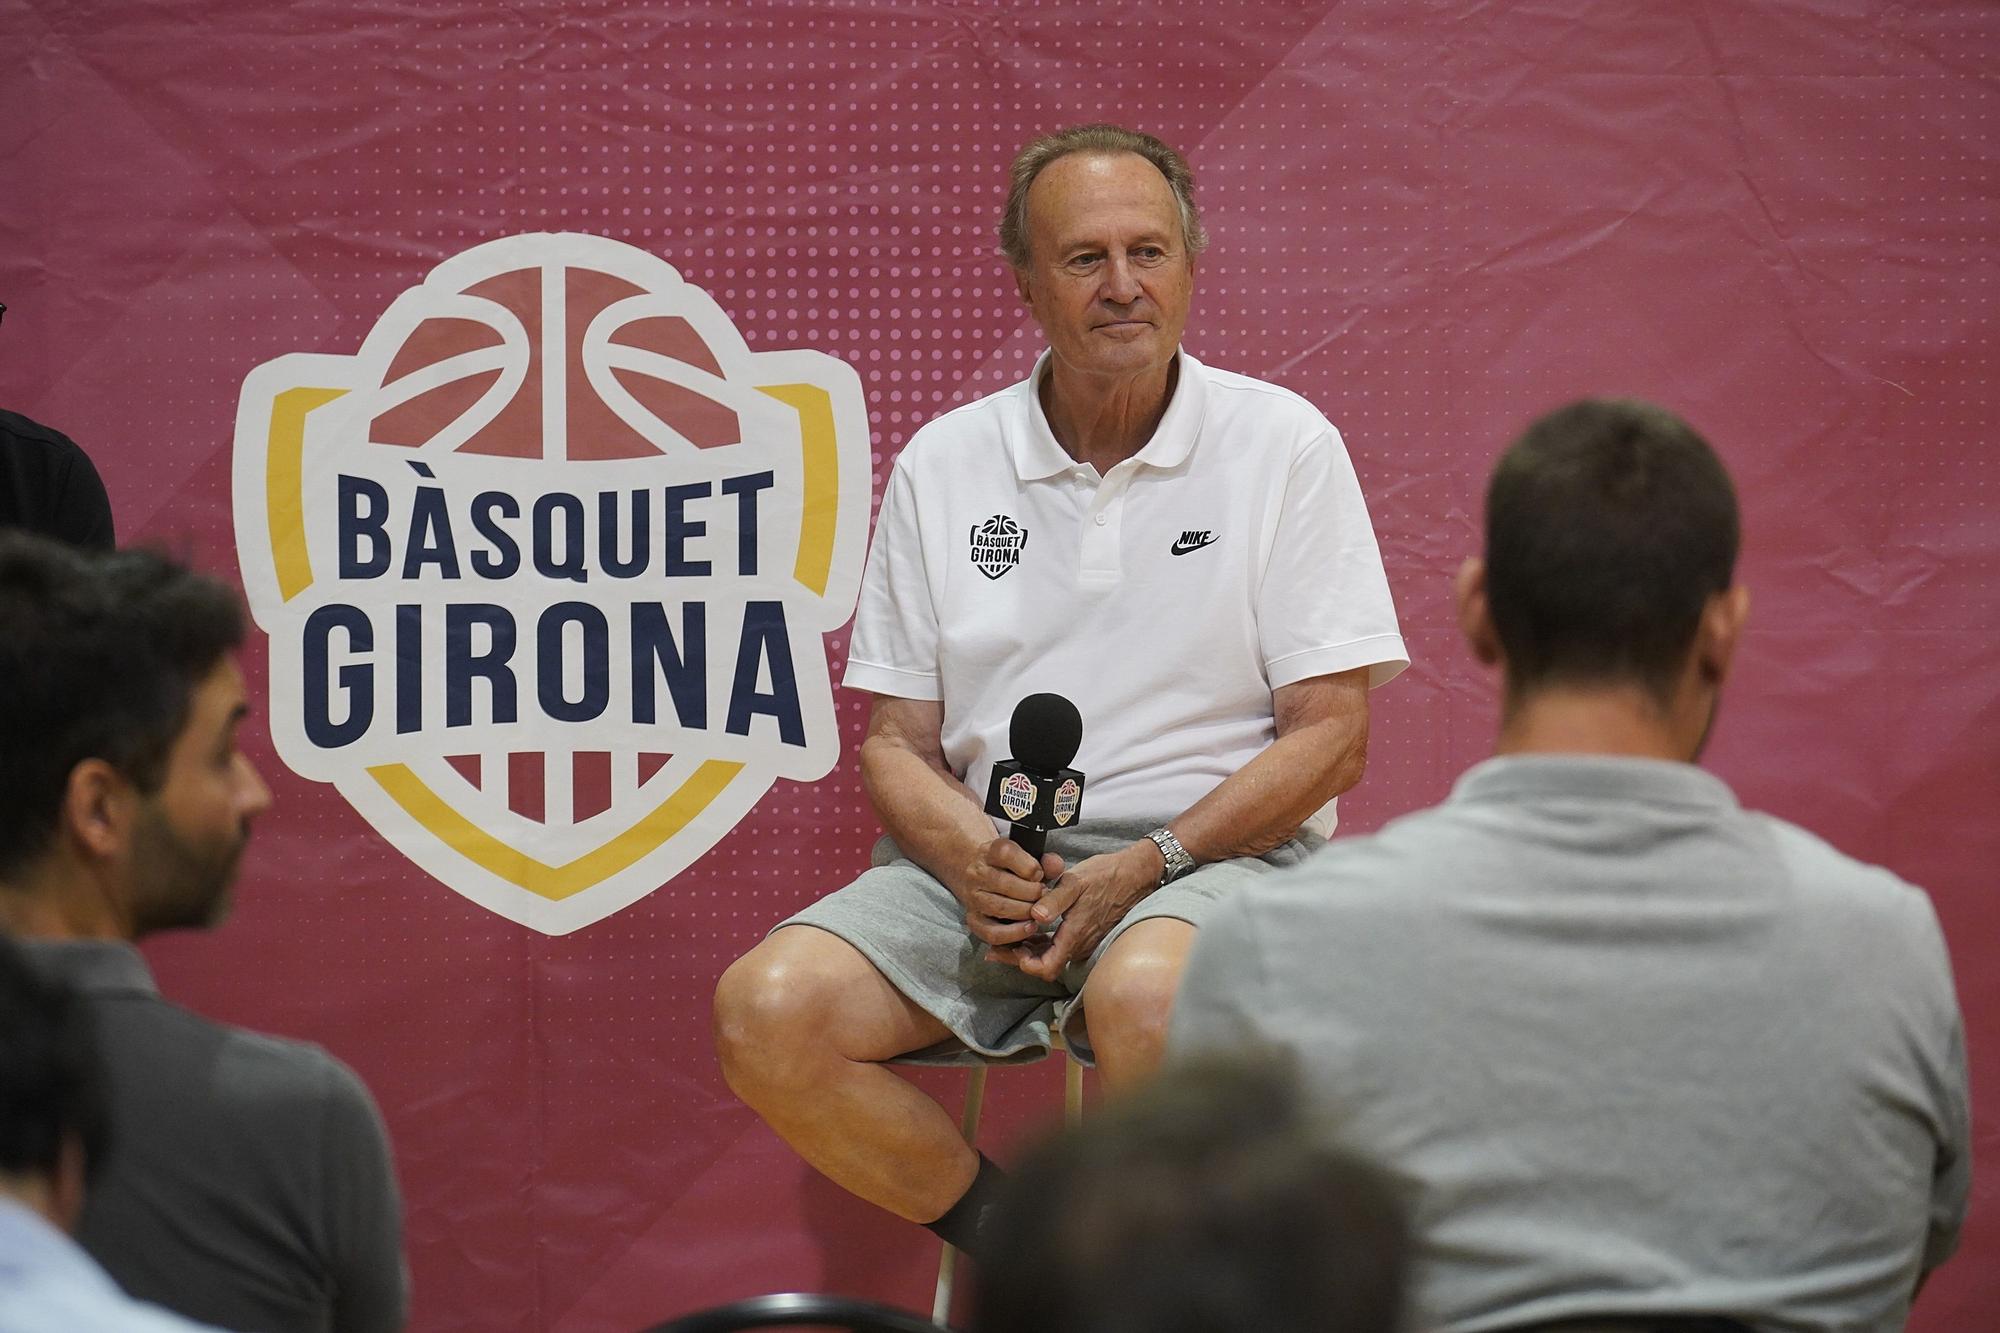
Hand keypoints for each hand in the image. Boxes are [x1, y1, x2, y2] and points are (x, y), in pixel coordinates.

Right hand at [952, 837, 1065, 947]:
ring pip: (1001, 908)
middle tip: (1044, 896)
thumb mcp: (1027, 856)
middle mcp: (978, 873)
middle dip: (1033, 893)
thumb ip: (1046, 861)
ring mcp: (973, 898)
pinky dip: (1014, 933)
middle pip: (1006, 884)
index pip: (1007, 854)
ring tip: (1038, 910)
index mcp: (990, 852)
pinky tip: (1029, 927)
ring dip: (1026, 912)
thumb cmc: (1010, 866)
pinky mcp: (973, 919)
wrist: (977, 871)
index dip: (1030, 867)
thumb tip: (1056, 866)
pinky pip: (992, 933)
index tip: (1039, 874)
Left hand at [984, 840, 1163, 980]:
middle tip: (995, 947)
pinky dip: (1042, 942)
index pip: (1045, 969)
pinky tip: (1030, 928)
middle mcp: (1080, 946)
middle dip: (1018, 957)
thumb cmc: (1105, 876)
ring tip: (1007, 937)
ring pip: (1051, 956)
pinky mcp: (1087, 935)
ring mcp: (1084, 942)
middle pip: (1044, 965)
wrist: (1136, 874)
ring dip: (1029, 949)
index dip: (1024, 964)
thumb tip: (1035, 917)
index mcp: (1075, 936)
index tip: (1010, 948)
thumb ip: (1054, 901)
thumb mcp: (1076, 882)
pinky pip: (1060, 947)